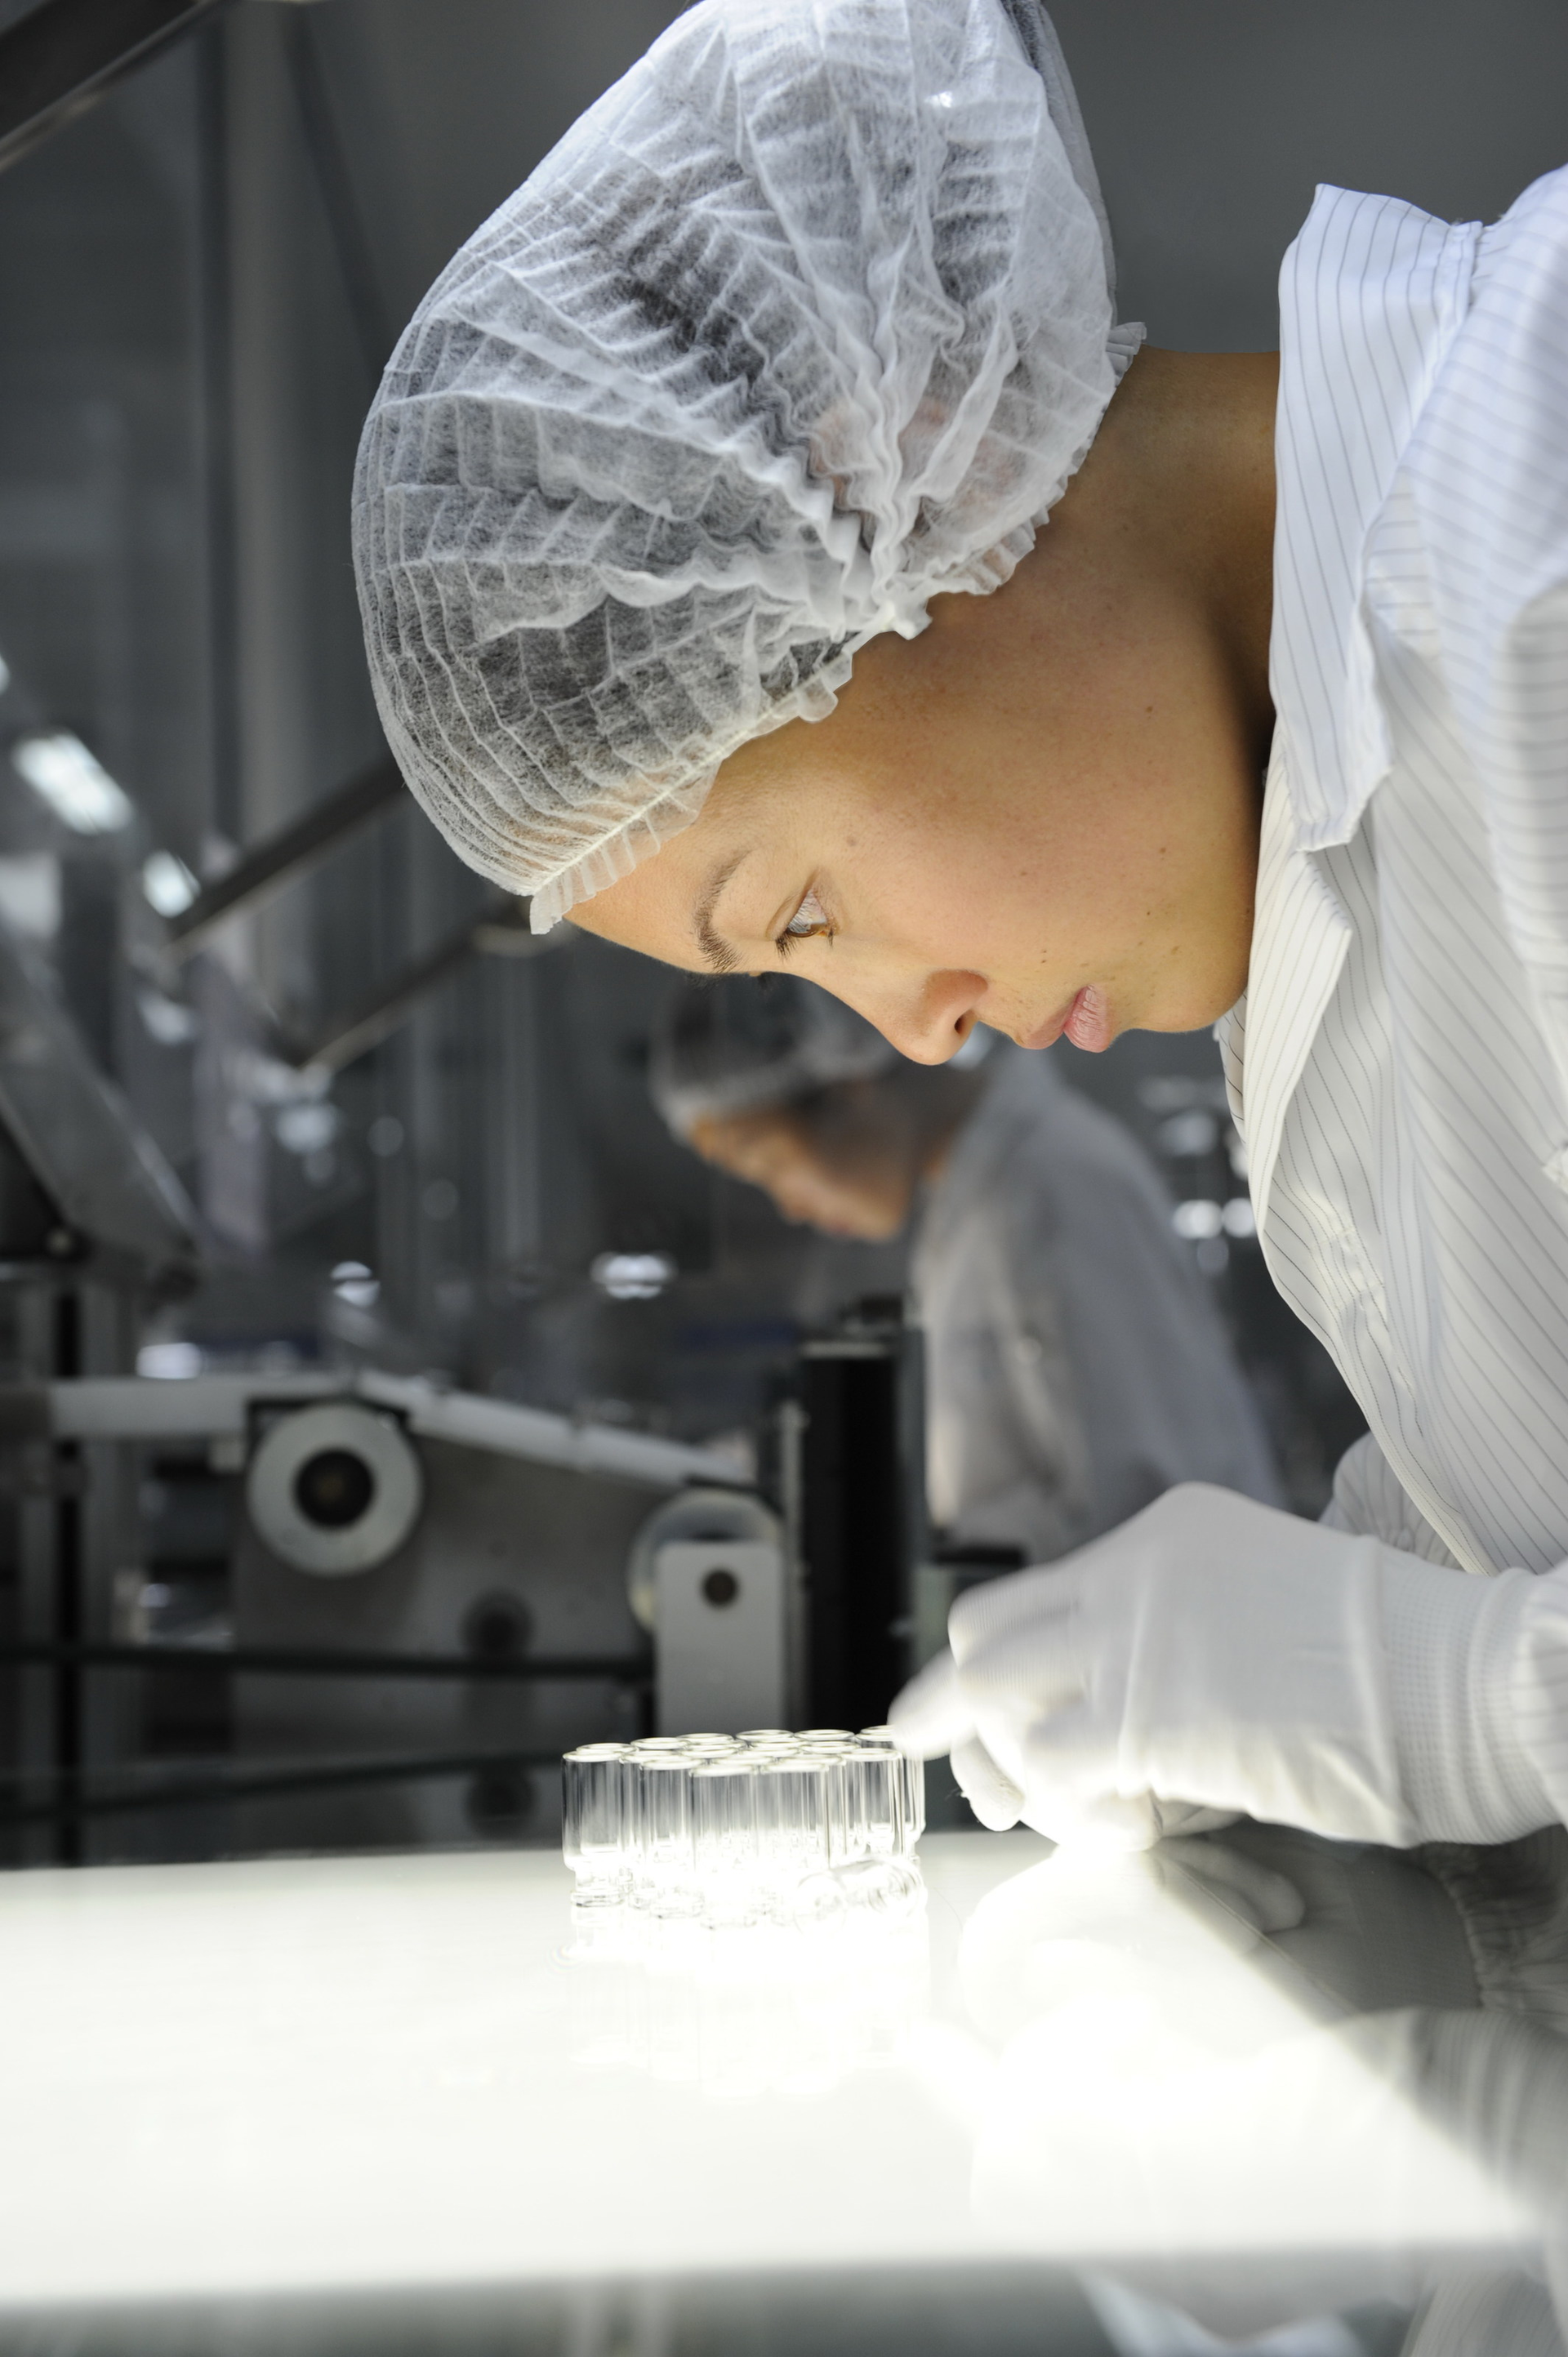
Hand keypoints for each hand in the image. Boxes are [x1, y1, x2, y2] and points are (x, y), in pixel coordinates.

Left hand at [891, 1483, 1547, 1850]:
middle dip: (963, 1714)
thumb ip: (1186, 1656)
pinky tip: (1131, 1829)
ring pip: (986, 1695)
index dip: (1012, 1672)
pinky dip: (1070, 1814)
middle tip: (980, 1783)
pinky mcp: (1151, 1711)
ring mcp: (1136, 1632)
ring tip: (1078, 1816)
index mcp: (1168, 1536)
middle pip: (980, 1631)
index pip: (1039, 1595)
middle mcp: (1134, 1568)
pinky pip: (1047, 1767)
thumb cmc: (1406, 1680)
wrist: (1477, 1683)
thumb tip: (1124, 1739)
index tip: (1007, 1734)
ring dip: (1011, 1771)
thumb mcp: (1272, 1627)